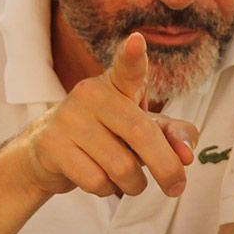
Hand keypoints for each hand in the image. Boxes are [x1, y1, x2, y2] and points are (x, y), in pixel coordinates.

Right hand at [22, 33, 197, 198]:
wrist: (47, 153)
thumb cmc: (107, 136)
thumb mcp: (143, 131)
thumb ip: (173, 136)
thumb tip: (187, 156)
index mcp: (117, 84)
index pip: (127, 68)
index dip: (133, 56)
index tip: (137, 42)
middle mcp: (91, 94)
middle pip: (141, 134)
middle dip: (166, 167)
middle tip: (176, 188)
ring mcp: (68, 118)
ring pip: (121, 166)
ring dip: (133, 184)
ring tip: (126, 179)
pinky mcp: (52, 145)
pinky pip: (96, 181)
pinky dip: (107, 190)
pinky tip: (100, 180)